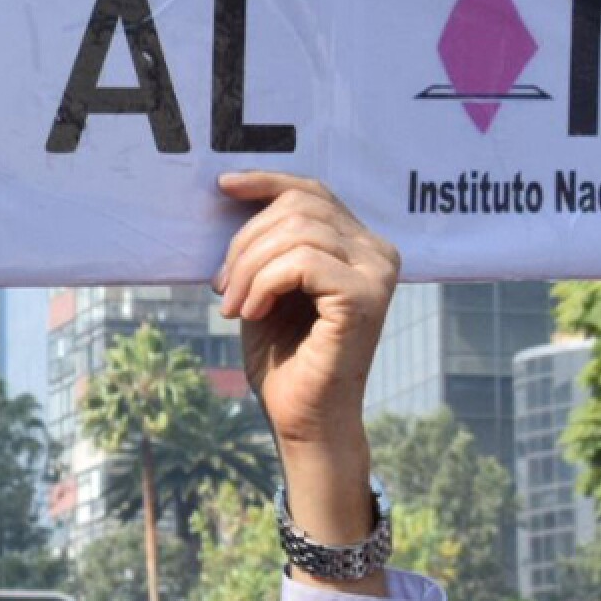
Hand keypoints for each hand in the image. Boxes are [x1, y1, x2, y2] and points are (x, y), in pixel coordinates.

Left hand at [214, 172, 400, 589]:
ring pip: (296, 231)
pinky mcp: (366, 297)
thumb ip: (267, 242)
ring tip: (234, 306)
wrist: (303, 419)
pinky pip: (302, 261)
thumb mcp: (267, 286)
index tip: (222, 186)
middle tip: (222, 287)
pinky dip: (264, 283)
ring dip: (249, 266)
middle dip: (245, 241)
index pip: (313, 191)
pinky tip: (251, 312)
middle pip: (299, 207)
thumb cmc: (284, 357)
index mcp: (359, 245)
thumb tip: (233, 189)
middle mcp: (377, 253)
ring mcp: (377, 273)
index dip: (267, 181)